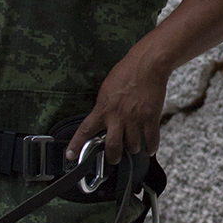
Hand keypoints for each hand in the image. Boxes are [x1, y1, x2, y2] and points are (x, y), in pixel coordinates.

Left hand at [65, 45, 169, 164]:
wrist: (147, 64)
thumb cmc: (127, 71)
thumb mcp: (106, 89)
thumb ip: (103, 106)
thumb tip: (102, 117)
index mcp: (103, 109)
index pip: (85, 131)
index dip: (76, 145)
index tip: (71, 155)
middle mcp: (117, 117)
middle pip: (113, 147)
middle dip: (113, 157)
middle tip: (114, 158)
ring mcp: (135, 118)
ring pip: (132, 145)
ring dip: (132, 149)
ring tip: (133, 147)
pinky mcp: (150, 117)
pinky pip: (151, 139)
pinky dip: (150, 147)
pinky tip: (149, 149)